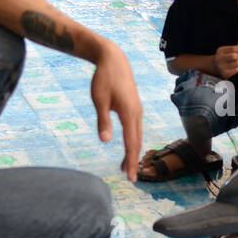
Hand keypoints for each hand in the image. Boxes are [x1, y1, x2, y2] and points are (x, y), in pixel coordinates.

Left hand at [89, 41, 143, 181]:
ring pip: (137, 135)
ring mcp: (137, 110)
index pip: (131, 143)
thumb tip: (104, 141)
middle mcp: (137, 113)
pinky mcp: (134, 107)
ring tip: (126, 167)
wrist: (113, 59)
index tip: (131, 178)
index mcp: (129, 113)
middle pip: (137, 142)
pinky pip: (136, 128)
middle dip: (134, 160)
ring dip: (133, 151)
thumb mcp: (99, 100)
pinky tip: (128, 146)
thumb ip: (103, 121)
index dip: (132, 162)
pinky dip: (133, 140)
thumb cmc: (103, 78)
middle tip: (130, 178)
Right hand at [214, 42, 237, 78]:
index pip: (233, 48)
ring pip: (236, 63)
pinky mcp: (224, 73)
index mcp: (220, 50)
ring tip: (234, 62)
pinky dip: (236, 68)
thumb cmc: (225, 57)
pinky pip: (236, 70)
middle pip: (234, 56)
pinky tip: (232, 68)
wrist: (216, 67)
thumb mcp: (229, 50)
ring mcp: (221, 66)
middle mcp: (219, 58)